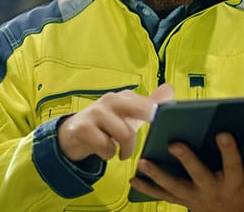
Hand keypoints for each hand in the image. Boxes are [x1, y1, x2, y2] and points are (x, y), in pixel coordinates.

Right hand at [57, 84, 173, 161]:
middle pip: (141, 110)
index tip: (165, 124)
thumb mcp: (129, 115)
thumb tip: (170, 89)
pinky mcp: (83, 128)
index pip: (149, 103)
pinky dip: (108, 154)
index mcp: (125, 96)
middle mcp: (111, 99)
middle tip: (145, 143)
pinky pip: (106, 147)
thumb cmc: (108, 125)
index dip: (159, 115)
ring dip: (126, 149)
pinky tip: (104, 151)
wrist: (74, 134)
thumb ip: (150, 104)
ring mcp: (96, 112)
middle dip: (151, 124)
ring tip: (122, 152)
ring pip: (125, 134)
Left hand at [129, 132, 243, 211]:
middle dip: (186, 159)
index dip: (228, 150)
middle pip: (198, 174)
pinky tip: (134, 179)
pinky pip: (163, 196)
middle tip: (174, 143)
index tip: (223, 132)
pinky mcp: (183, 201)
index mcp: (233, 182)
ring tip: (143, 160)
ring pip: (174, 186)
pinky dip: (148, 188)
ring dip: (157, 174)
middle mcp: (212, 190)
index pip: (232, 165)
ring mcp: (195, 197)